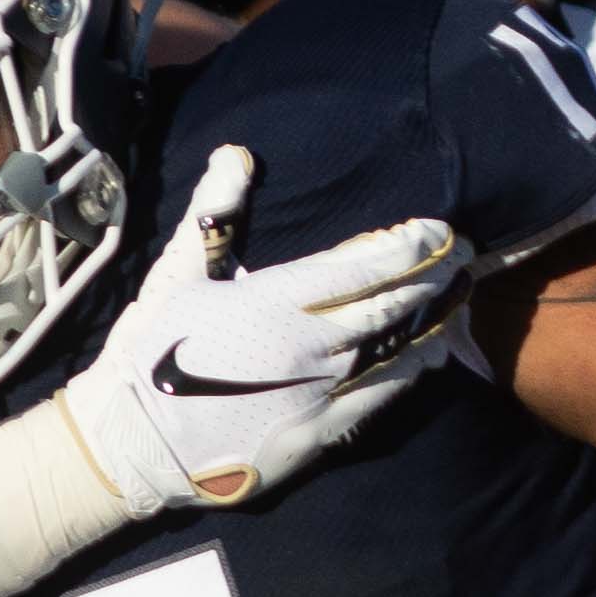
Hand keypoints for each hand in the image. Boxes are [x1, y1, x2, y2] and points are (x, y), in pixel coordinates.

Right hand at [61, 147, 463, 512]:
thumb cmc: (149, 352)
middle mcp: (307, 343)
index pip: (360, 265)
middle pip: (389, 304)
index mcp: (274, 300)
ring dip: (432, 319)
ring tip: (462, 295)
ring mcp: (319, 391)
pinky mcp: (319, 432)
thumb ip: (214, 213)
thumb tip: (237, 154)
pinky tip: (434, 353)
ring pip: (394, 348)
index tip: (438, 228)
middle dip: (432, 276)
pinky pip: (380, 397)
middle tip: (465, 255)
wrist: (131, 442)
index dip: (408, 245)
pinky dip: (412, 371)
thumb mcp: (176, 275)